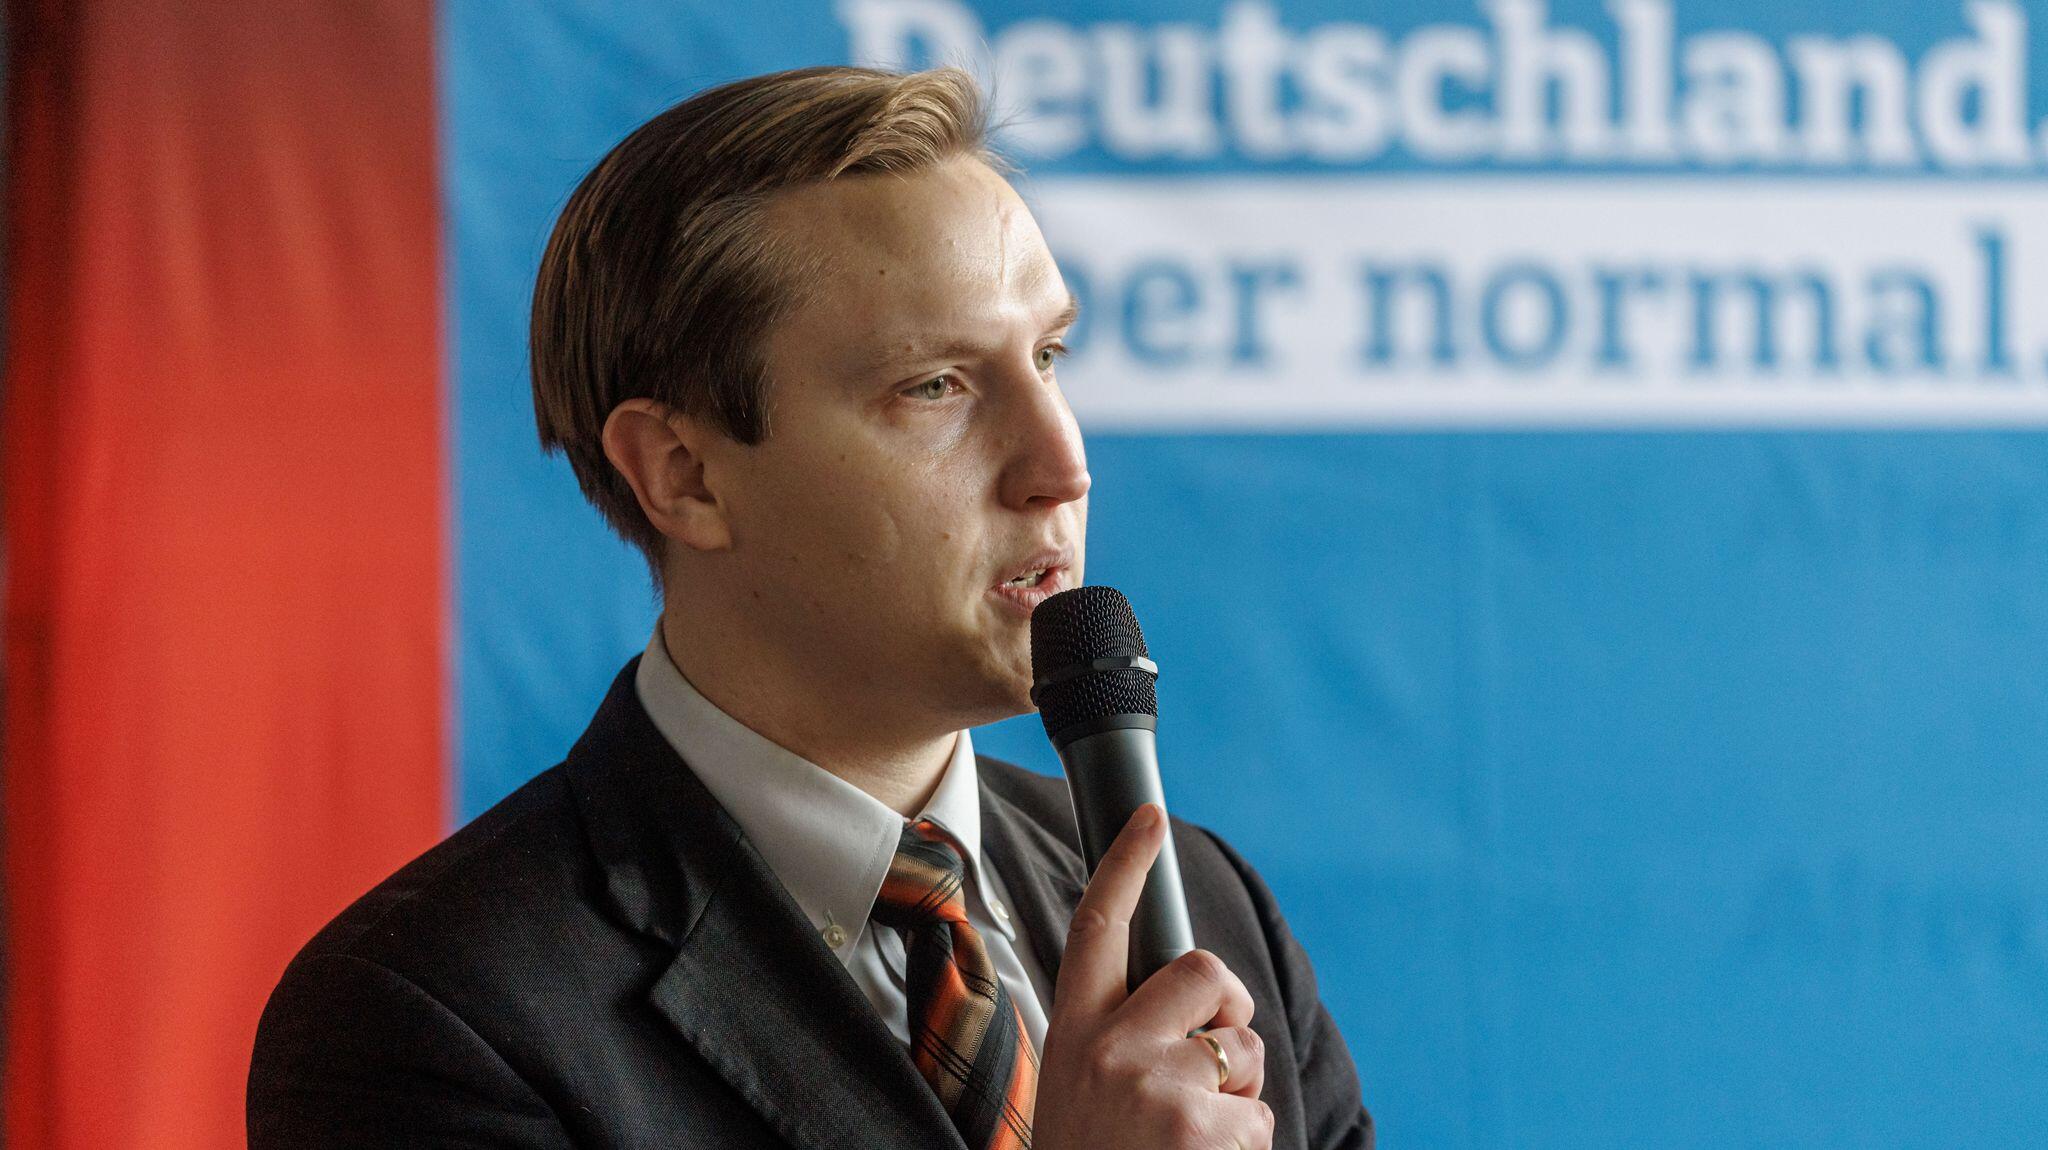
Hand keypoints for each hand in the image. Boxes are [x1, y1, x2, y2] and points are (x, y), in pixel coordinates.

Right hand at [1033, 804, 1272, 1149]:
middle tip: (1215, 1052)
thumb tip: (1195, 1001)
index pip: (1096, 928)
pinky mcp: (1203, 1127)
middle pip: (1201, 972)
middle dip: (1227, 1007)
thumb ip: (1120, 1038)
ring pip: (1243, 1054)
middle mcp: (1110, 1048)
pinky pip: (1257, 1115)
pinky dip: (1244, 1145)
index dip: (1124, 865)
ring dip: (1236, 1096)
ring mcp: (1158, 1086)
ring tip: (1187, 1141)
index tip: (1149, 816)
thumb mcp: (1077, 1090)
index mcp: (1073, 1033)